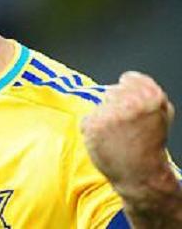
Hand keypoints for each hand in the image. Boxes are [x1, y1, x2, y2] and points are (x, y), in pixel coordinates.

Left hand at [81, 71, 176, 198]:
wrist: (140, 173)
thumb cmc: (151, 144)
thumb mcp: (163, 113)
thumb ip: (149, 93)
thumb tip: (128, 79)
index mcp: (150, 96)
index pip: (129, 78)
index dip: (129, 91)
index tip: (132, 105)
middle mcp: (128, 102)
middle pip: (111, 91)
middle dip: (115, 105)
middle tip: (125, 125)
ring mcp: (108, 113)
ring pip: (99, 105)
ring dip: (103, 117)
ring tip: (117, 135)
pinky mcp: (92, 125)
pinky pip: (87, 119)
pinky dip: (93, 129)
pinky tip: (106, 141)